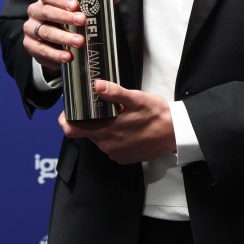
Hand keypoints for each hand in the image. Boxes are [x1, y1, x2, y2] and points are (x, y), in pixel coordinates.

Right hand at [24, 0, 122, 79]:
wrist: (53, 41)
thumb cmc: (68, 20)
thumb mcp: (82, 9)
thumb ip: (97, 0)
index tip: (76, 5)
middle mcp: (36, 11)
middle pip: (47, 11)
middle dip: (65, 17)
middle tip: (82, 22)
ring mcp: (31, 28)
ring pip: (45, 32)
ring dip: (63, 37)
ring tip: (80, 42)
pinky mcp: (31, 45)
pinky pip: (41, 50)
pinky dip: (55, 55)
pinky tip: (68, 57)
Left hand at [59, 79, 175, 164]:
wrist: (176, 133)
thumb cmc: (158, 114)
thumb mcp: (137, 98)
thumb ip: (115, 93)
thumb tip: (98, 85)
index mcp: (106, 130)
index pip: (72, 130)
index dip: (67, 120)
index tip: (70, 110)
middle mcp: (107, 145)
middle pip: (87, 132)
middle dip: (91, 120)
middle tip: (104, 107)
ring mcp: (116, 153)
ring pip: (100, 139)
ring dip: (105, 128)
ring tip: (120, 116)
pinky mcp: (124, 158)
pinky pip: (112, 146)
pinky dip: (115, 137)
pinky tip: (128, 128)